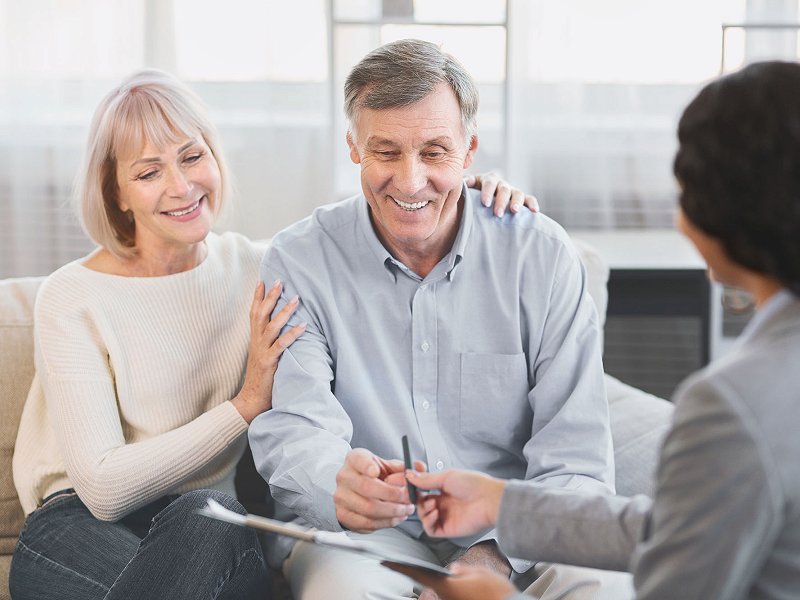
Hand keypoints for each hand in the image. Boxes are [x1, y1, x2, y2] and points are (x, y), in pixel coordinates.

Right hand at [231, 280, 305, 422]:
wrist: (250, 400)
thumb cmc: (260, 379)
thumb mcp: (263, 356)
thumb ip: (268, 343)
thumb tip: (279, 330)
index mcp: (254, 340)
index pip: (253, 313)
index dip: (257, 297)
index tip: (262, 281)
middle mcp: (256, 342)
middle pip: (261, 314)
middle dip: (270, 296)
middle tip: (280, 281)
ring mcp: (262, 351)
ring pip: (272, 326)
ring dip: (284, 311)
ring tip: (297, 298)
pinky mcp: (269, 362)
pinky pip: (281, 345)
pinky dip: (292, 334)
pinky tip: (303, 325)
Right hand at [334, 448, 414, 531]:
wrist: (356, 490)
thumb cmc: (374, 476)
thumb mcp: (387, 466)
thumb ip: (404, 467)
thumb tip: (420, 467)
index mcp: (354, 459)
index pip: (358, 460)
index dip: (366, 466)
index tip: (376, 471)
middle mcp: (344, 477)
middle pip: (366, 487)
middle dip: (392, 495)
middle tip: (408, 498)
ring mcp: (341, 497)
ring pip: (368, 508)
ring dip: (392, 511)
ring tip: (406, 509)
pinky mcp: (344, 515)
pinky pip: (367, 523)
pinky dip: (386, 522)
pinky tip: (396, 517)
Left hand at [386, 561, 516, 599]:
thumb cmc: (496, 594)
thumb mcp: (480, 574)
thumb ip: (463, 570)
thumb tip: (453, 570)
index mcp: (445, 586)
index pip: (416, 573)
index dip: (398, 567)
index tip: (383, 562)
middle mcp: (445, 597)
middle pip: (427, 583)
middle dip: (419, 574)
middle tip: (406, 565)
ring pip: (441, 589)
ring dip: (439, 583)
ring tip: (455, 576)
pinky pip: (451, 595)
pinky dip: (450, 588)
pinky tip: (463, 585)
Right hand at [407, 469, 505, 537]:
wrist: (489, 500)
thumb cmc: (474, 485)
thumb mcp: (446, 477)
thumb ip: (426, 479)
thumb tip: (410, 475)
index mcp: (445, 489)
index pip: (425, 490)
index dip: (416, 488)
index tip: (410, 482)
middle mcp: (445, 503)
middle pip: (422, 504)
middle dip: (417, 500)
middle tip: (417, 495)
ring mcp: (446, 516)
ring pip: (424, 517)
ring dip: (423, 510)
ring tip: (431, 504)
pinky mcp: (448, 529)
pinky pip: (431, 530)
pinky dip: (428, 522)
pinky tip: (434, 513)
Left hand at [465, 172, 538, 216]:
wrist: (480, 203)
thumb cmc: (471, 197)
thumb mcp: (466, 190)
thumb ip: (466, 185)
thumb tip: (466, 182)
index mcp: (487, 180)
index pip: (488, 183)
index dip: (487, 192)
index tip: (485, 204)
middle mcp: (501, 184)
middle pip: (503, 189)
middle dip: (501, 201)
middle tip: (498, 214)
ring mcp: (512, 191)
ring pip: (517, 193)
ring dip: (516, 202)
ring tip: (514, 211)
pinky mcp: (521, 199)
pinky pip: (529, 199)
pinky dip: (532, 203)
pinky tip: (535, 211)